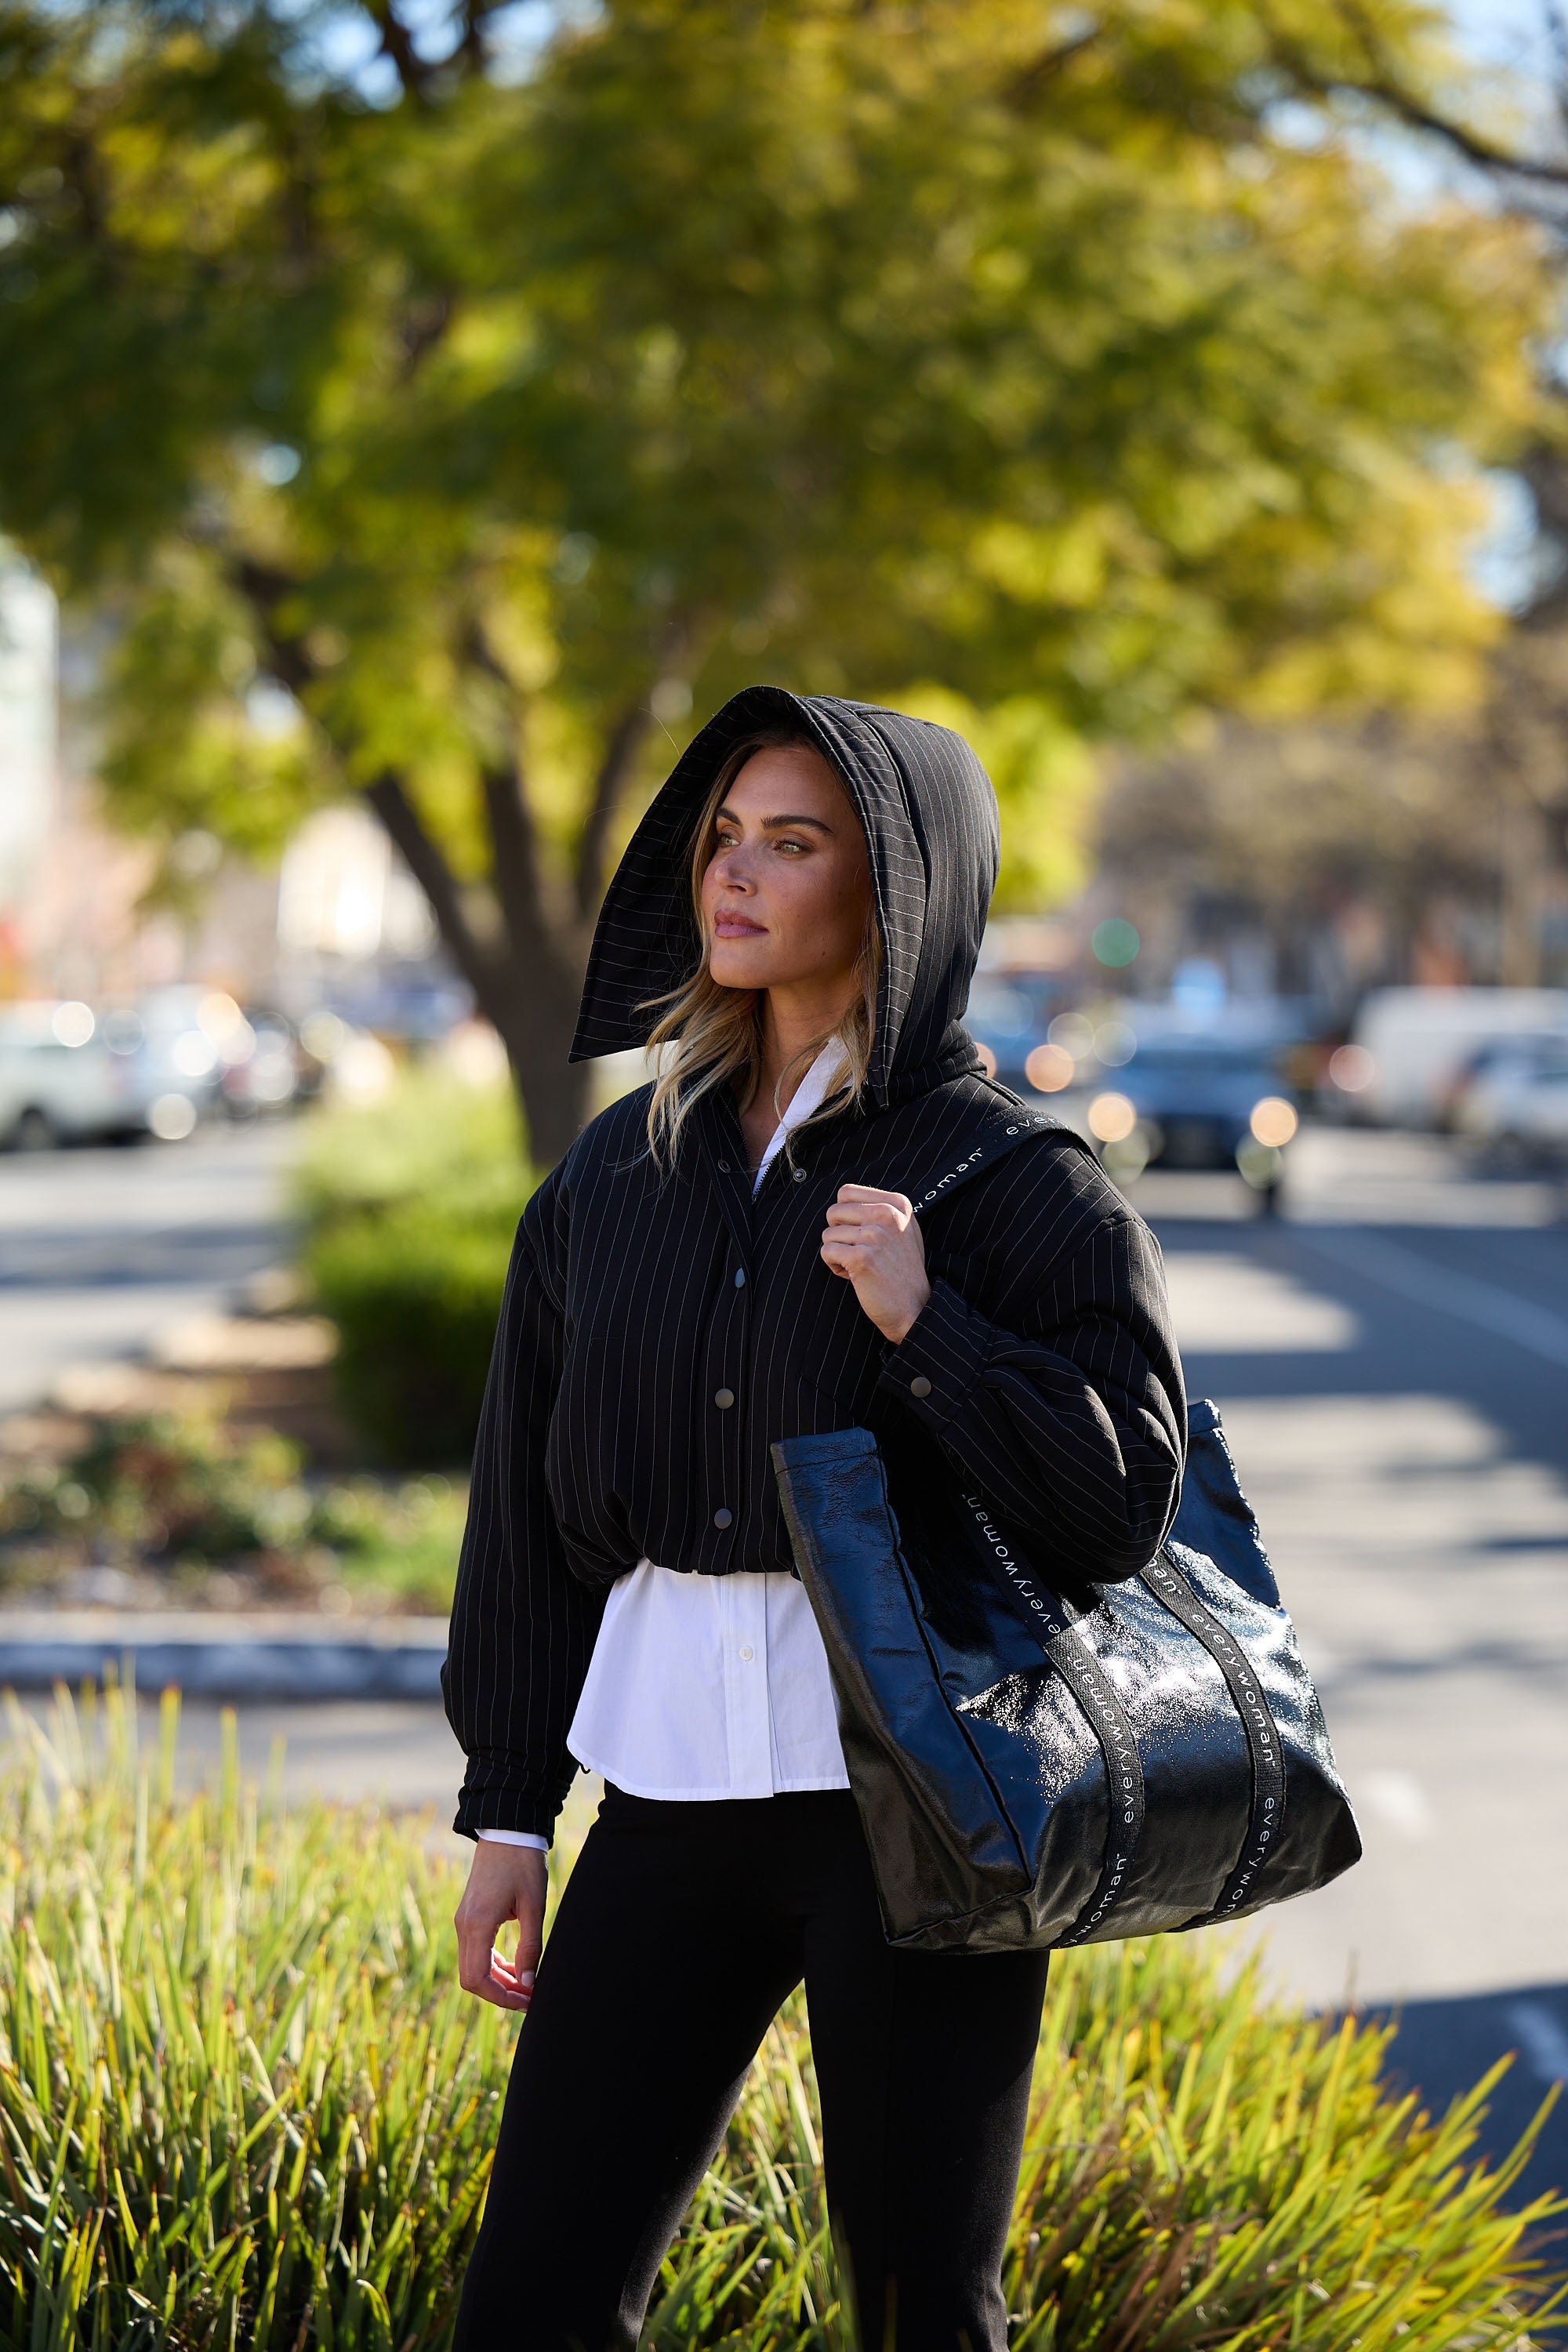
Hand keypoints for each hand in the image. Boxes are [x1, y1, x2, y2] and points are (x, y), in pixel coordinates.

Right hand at [455, 1840, 547, 2011]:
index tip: (526, 2001)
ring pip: (473, 1966)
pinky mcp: (469, 1916)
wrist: (508, 1831)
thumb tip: (527, 1983)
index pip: (477, 1979)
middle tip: (530, 1997)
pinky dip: (493, 1964)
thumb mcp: (534, 1906)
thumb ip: (530, 1947)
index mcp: (477, 1924)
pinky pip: (475, 1951)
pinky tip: (515, 1966)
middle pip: (472, 1977)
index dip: (500, 1997)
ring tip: (526, 1985)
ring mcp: (463, 1921)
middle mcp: (463, 1925)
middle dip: (500, 1993)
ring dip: (497, 1980)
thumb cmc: (523, 1864)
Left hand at [821, 1184, 931, 1343]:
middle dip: (838, 1234)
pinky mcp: (861, 1257)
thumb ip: (880, 1208)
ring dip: (837, 1253)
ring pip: (828, 1234)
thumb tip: (845, 1197)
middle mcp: (887, 1214)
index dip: (844, 1215)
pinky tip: (853, 1275)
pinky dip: (834, 1266)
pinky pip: (826, 1251)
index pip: (846, 1192)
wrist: (914, 1307)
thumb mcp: (903, 1229)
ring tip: (858, 1265)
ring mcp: (874, 1235)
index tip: (860, 1233)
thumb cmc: (903, 1270)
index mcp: (897, 1204)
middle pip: (834, 1212)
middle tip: (856, 1251)